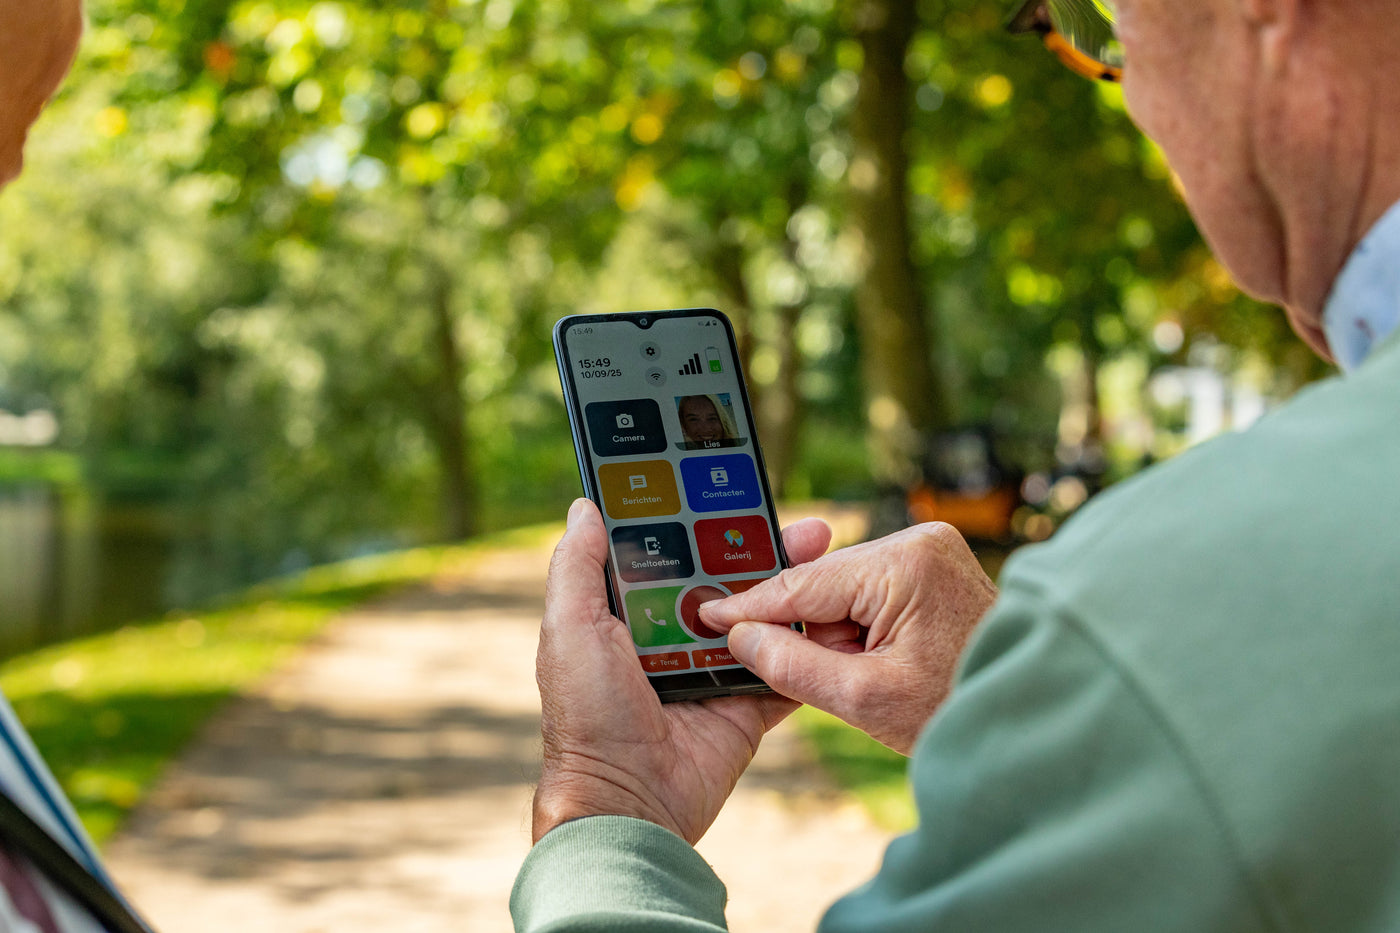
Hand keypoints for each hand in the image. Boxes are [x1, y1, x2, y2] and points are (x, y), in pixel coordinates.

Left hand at [531, 499, 832, 844]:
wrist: (628, 803)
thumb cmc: (586, 717)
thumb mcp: (569, 631)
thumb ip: (577, 569)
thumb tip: (584, 506)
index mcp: (630, 616)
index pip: (673, 555)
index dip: (703, 523)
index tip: (735, 489)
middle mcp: (674, 637)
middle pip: (728, 581)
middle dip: (765, 551)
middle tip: (804, 525)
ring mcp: (714, 670)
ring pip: (763, 618)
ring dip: (797, 591)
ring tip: (832, 557)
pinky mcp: (747, 705)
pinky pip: (785, 670)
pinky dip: (812, 649)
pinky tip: (841, 617)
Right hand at [698, 523, 997, 754]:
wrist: (1035, 719)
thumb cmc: (959, 711)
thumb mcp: (865, 699)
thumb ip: (794, 665)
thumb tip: (741, 637)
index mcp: (905, 562)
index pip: (804, 583)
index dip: (750, 606)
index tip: (706, 614)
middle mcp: (920, 540)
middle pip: (823, 583)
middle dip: (808, 630)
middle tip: (805, 671)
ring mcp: (933, 551)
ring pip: (845, 590)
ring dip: (838, 634)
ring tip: (870, 679)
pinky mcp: (938, 569)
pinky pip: (873, 593)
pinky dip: (861, 628)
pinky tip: (877, 663)